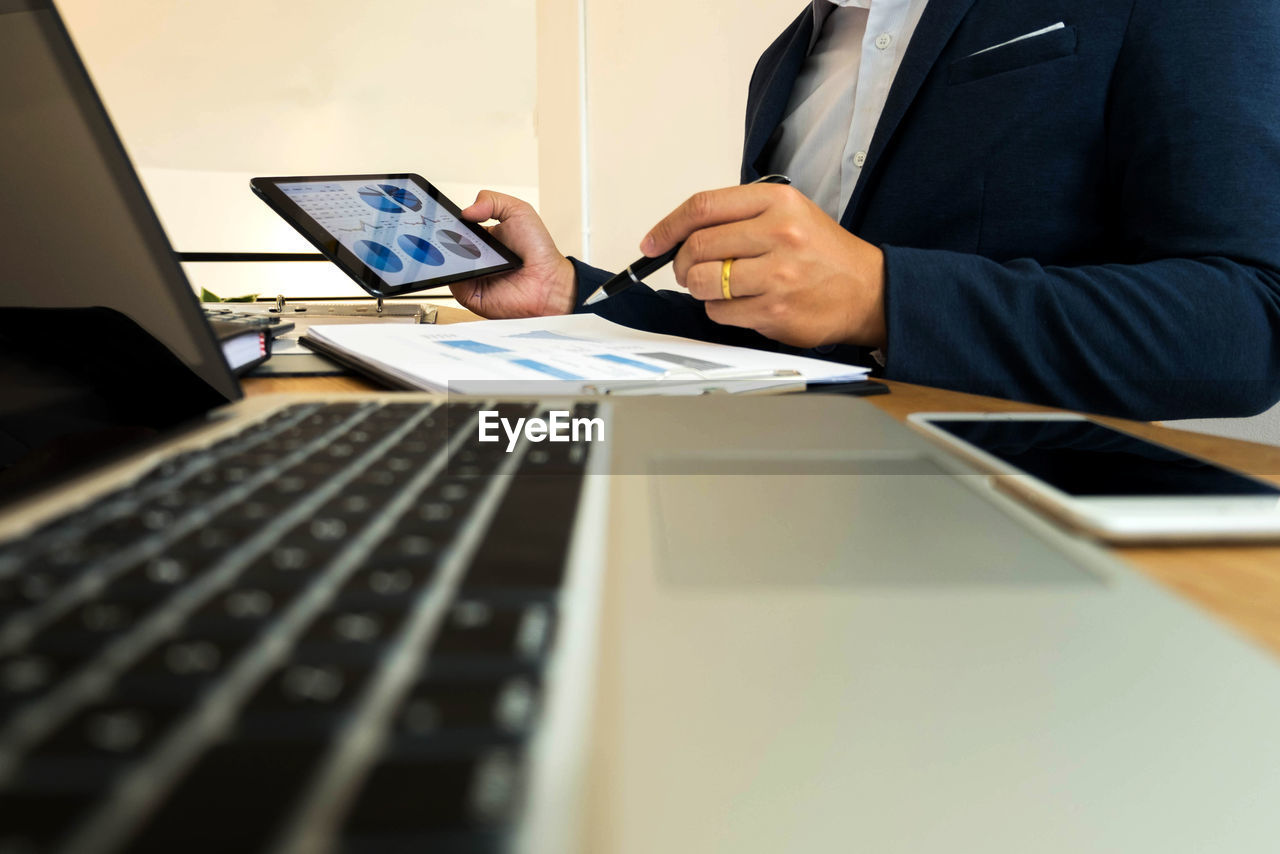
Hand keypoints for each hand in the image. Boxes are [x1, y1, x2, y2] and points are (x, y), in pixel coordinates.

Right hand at [450, 191, 575, 317]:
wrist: (549, 282)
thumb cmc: (540, 252)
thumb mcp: (519, 211)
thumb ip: (492, 201)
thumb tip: (466, 210)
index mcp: (482, 237)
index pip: (456, 227)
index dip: (447, 221)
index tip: (441, 214)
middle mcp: (474, 256)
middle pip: (446, 244)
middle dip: (442, 236)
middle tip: (446, 229)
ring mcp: (470, 275)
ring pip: (446, 263)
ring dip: (447, 254)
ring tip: (462, 247)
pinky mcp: (469, 293)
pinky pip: (453, 283)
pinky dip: (455, 274)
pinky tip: (466, 265)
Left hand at [642, 184, 886, 348]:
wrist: (867, 290)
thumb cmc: (823, 254)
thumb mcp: (789, 214)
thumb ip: (739, 217)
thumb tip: (680, 234)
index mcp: (777, 201)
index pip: (703, 207)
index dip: (668, 226)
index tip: (653, 243)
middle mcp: (777, 233)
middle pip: (698, 247)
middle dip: (682, 264)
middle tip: (688, 272)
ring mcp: (777, 274)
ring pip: (704, 282)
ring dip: (701, 289)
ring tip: (720, 288)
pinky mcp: (775, 310)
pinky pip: (720, 312)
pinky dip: (721, 311)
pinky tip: (743, 304)